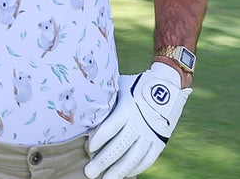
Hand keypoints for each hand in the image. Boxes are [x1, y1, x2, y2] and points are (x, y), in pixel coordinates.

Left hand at [85, 62, 191, 178]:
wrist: (167, 86)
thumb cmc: (137, 85)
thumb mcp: (121, 87)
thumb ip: (108, 99)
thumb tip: (87, 107)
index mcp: (127, 108)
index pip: (110, 128)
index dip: (98, 140)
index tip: (88, 148)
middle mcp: (139, 123)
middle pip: (119, 147)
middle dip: (103, 162)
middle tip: (90, 172)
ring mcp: (150, 134)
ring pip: (133, 158)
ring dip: (118, 171)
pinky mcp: (160, 141)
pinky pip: (147, 160)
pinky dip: (135, 168)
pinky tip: (125, 174)